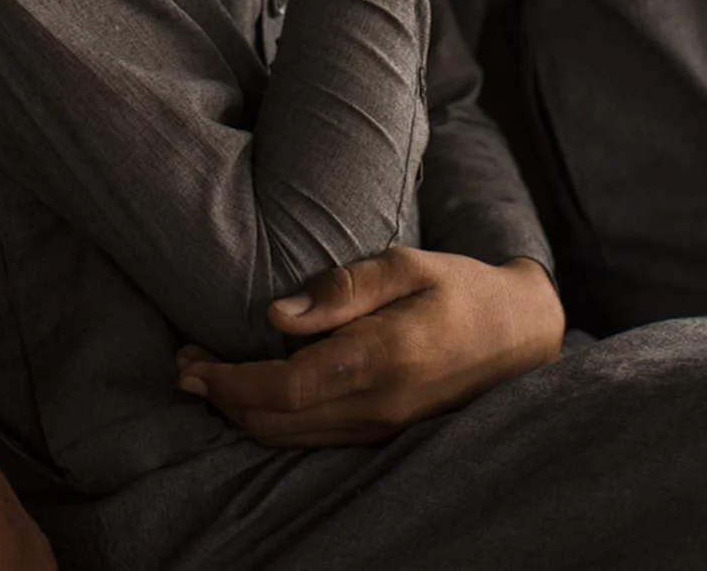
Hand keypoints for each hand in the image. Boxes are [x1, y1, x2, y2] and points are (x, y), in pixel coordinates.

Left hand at [175, 247, 562, 447]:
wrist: (520, 335)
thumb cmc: (460, 288)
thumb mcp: (407, 265)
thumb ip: (343, 288)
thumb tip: (278, 314)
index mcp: (381, 359)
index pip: (284, 388)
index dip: (228, 381)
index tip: (191, 362)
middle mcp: (377, 405)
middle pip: (274, 422)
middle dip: (222, 398)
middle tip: (186, 366)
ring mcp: (380, 427)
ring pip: (288, 439)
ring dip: (241, 413)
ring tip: (209, 377)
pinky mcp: (382, 434)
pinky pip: (311, 439)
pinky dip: (271, 421)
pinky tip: (255, 391)